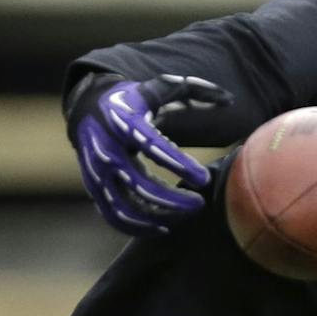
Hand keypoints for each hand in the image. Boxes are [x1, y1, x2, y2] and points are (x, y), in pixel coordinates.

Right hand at [73, 74, 232, 235]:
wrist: (87, 108)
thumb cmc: (132, 100)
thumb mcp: (158, 87)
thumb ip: (194, 90)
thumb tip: (229, 99)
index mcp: (124, 122)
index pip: (153, 147)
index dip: (180, 164)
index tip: (205, 178)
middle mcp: (107, 149)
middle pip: (141, 185)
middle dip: (173, 200)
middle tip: (199, 203)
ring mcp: (98, 172)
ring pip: (127, 207)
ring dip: (158, 217)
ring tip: (184, 215)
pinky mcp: (94, 189)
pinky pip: (114, 216)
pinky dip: (138, 228)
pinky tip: (164, 228)